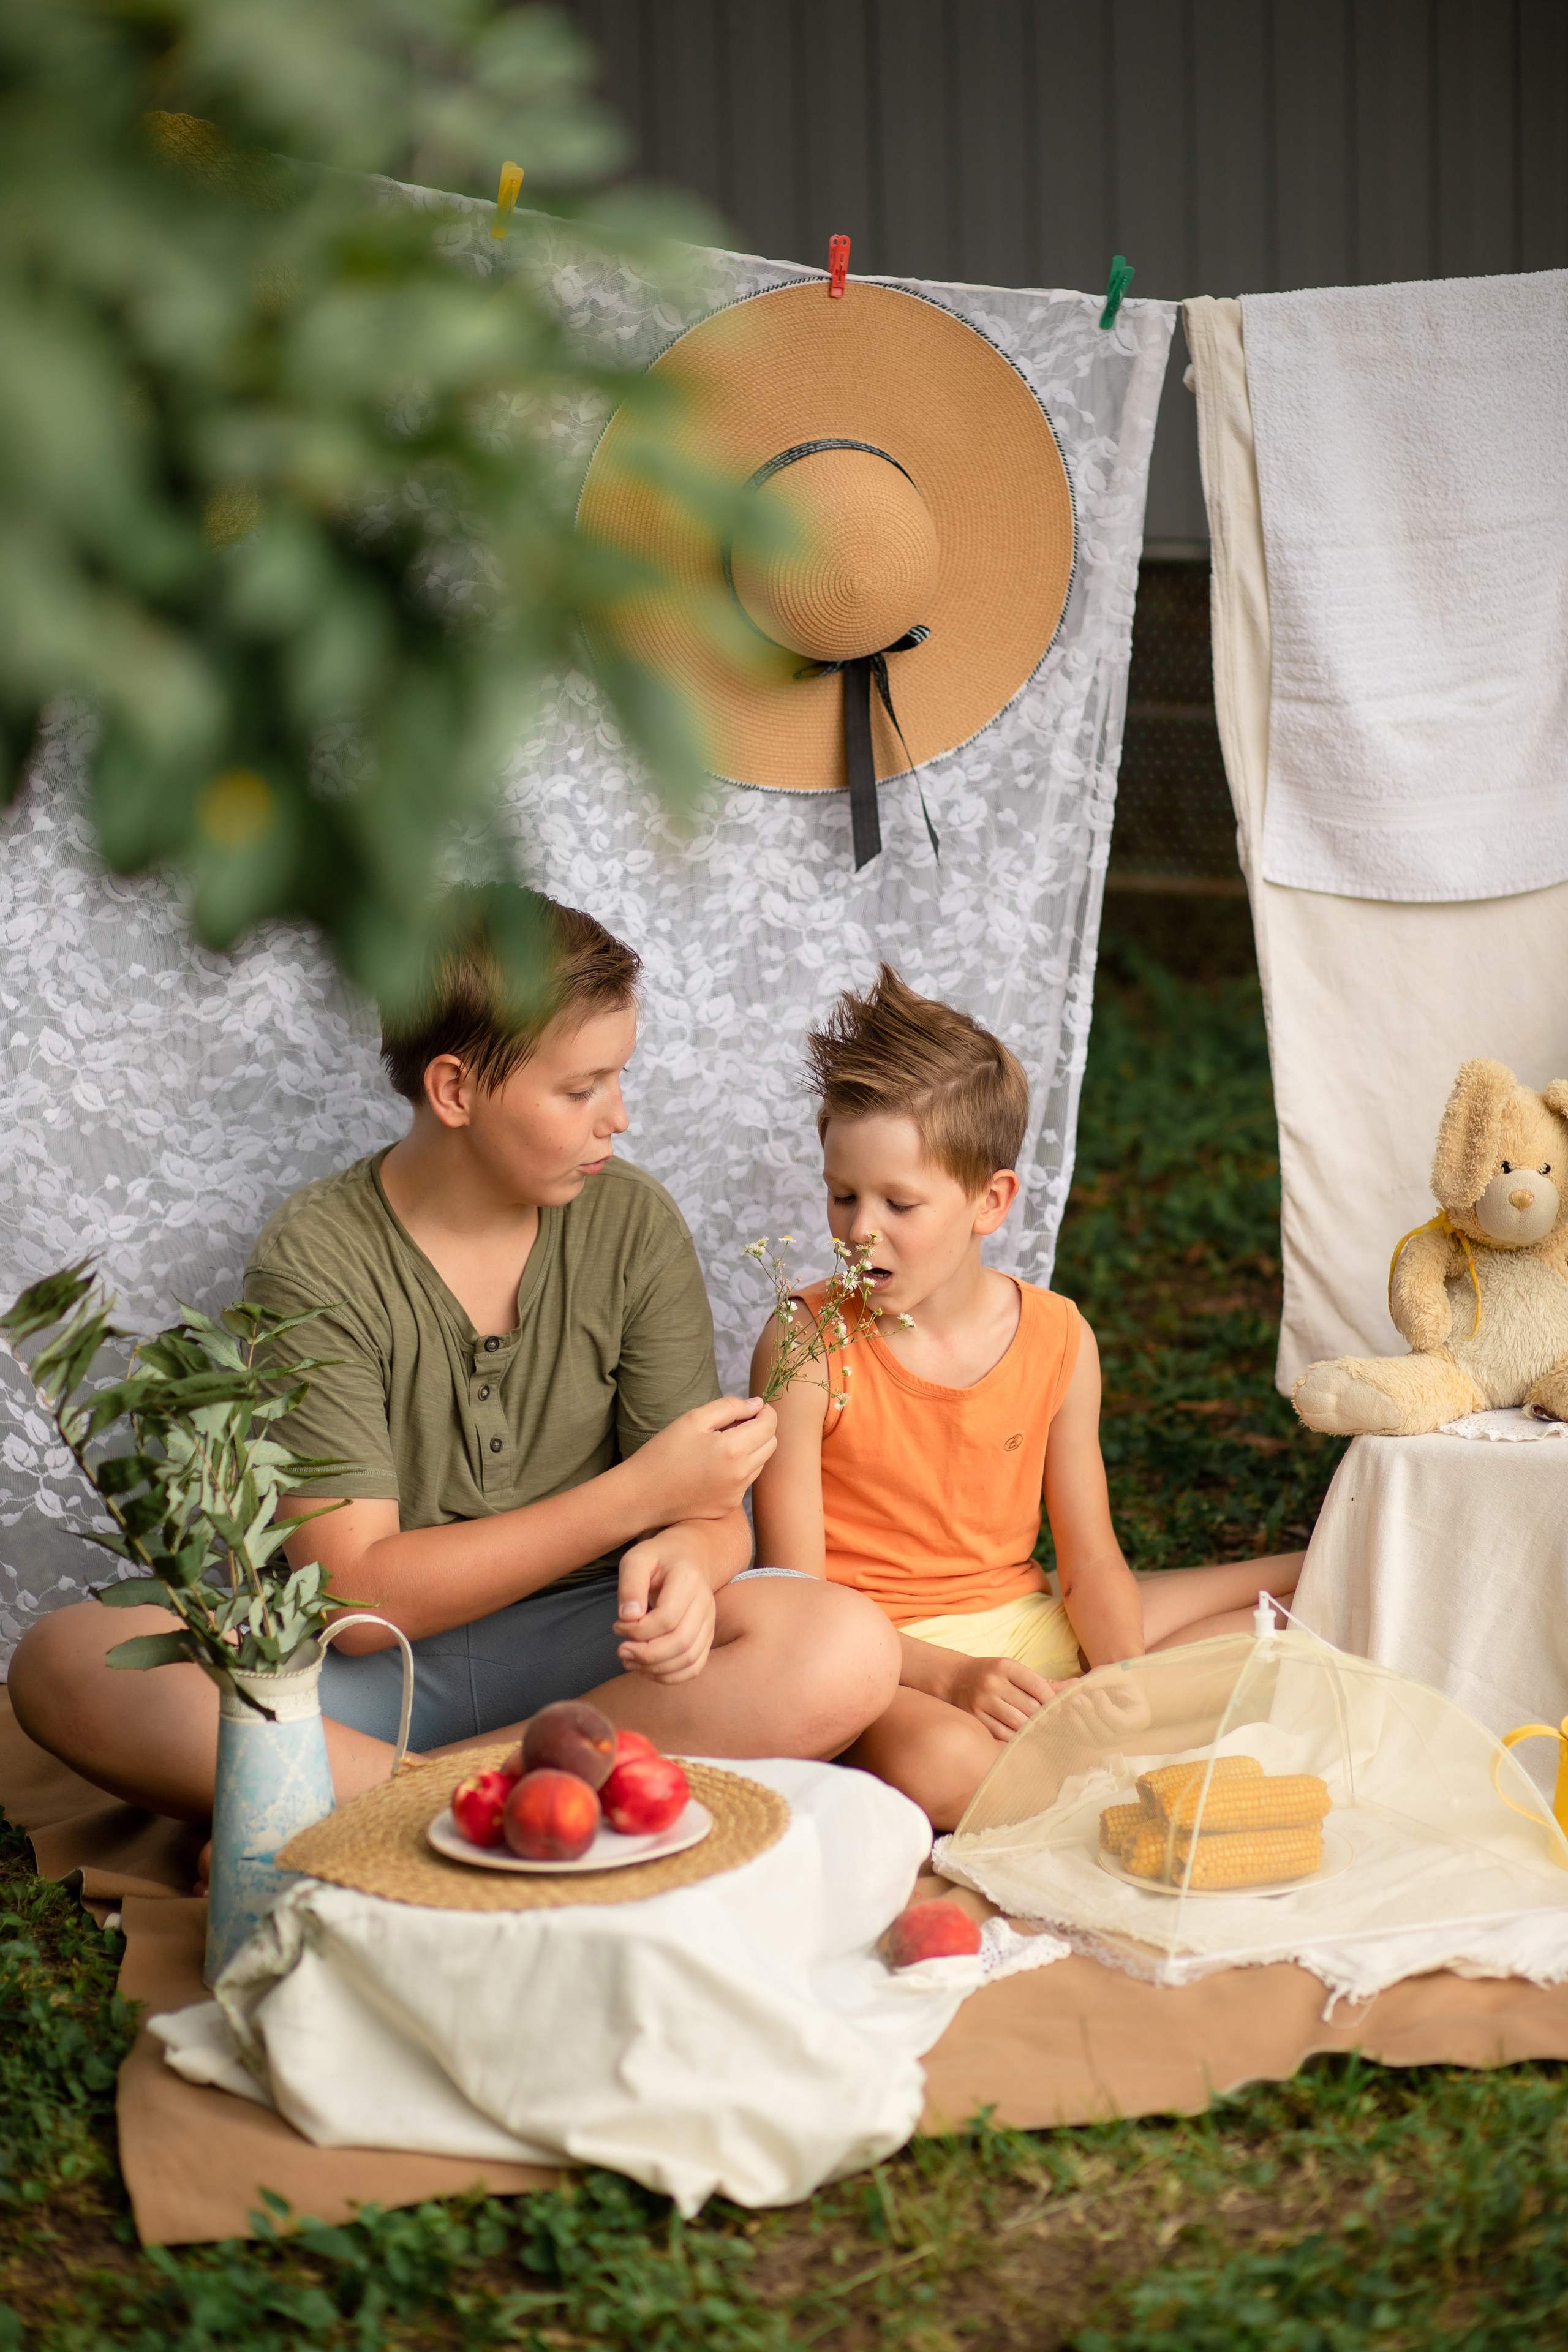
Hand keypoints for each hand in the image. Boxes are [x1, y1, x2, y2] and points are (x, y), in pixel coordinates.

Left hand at [613, 1538, 717, 1683]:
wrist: (688, 1556)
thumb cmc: (658, 1557)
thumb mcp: (637, 1559)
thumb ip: (631, 1585)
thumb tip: (628, 1617)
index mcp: (688, 1580)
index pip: (666, 1618)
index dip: (638, 1630)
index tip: (617, 1625)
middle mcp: (705, 1603)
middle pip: (681, 1642)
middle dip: (646, 1654)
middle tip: (621, 1651)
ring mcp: (709, 1622)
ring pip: (690, 1659)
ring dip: (656, 1668)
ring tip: (630, 1661)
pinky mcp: (706, 1636)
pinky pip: (695, 1666)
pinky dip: (671, 1676)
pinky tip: (647, 1671)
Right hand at [630, 1397, 776, 1523]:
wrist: (641, 1496)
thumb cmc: (663, 1453)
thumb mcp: (693, 1419)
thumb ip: (730, 1407)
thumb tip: (757, 1404)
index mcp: (733, 1450)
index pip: (769, 1426)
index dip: (766, 1412)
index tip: (755, 1407)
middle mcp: (740, 1476)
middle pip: (771, 1445)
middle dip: (761, 1430)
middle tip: (736, 1423)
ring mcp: (735, 1495)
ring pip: (759, 1464)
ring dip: (750, 1449)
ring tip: (720, 1444)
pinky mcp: (727, 1507)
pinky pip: (744, 1482)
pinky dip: (738, 1469)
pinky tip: (712, 1465)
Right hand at [942, 1653, 1058, 1741]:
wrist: (954, 1679)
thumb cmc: (993, 1676)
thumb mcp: (1016, 1672)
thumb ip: (1046, 1683)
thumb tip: (1079, 1686)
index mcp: (1005, 1666)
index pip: (1038, 1685)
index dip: (1053, 1701)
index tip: (1058, 1709)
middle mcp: (992, 1683)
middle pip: (1030, 1707)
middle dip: (1045, 1717)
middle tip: (1051, 1723)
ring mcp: (981, 1701)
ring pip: (1018, 1723)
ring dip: (1031, 1729)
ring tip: (1037, 1729)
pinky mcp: (974, 1718)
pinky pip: (1002, 1734)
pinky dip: (1015, 1738)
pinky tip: (1019, 1735)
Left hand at [1049, 1673, 1152, 1744]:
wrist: (1121, 1689)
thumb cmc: (1122, 1681)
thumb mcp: (1118, 1674)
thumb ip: (1104, 1678)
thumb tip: (1083, 1685)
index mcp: (1139, 1719)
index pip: (1123, 1724)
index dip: (1107, 1711)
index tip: (1097, 1693)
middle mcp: (1126, 1735)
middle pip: (1106, 1735)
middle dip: (1089, 1716)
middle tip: (1077, 1697)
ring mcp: (1110, 1741)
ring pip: (1092, 1740)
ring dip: (1077, 1722)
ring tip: (1069, 1702)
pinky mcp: (1095, 1740)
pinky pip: (1081, 1738)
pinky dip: (1072, 1724)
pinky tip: (1067, 1708)